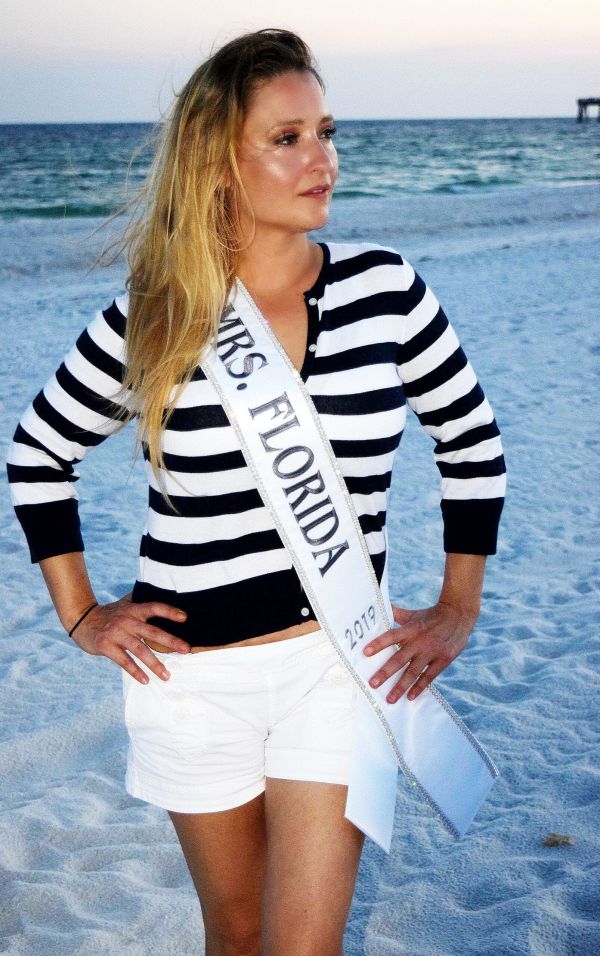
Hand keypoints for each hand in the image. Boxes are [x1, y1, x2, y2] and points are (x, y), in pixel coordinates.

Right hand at [69, 594, 190, 683]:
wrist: (81, 620)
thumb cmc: (109, 614)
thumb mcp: (125, 603)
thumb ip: (140, 600)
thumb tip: (160, 589)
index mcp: (134, 610)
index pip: (154, 608)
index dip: (169, 611)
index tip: (184, 618)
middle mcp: (127, 620)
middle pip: (152, 631)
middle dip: (171, 641)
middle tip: (186, 650)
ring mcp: (116, 633)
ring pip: (139, 650)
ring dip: (154, 664)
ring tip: (166, 675)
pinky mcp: (106, 646)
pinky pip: (124, 661)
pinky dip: (135, 671)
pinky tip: (145, 680)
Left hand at [363, 601, 477, 703]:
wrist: (458, 615)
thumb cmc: (430, 616)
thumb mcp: (412, 614)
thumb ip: (395, 613)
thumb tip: (377, 605)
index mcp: (411, 629)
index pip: (391, 636)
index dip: (379, 644)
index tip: (365, 652)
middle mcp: (420, 641)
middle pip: (400, 658)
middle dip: (386, 672)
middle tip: (373, 684)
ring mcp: (432, 652)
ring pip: (413, 672)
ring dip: (401, 686)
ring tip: (390, 699)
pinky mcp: (443, 660)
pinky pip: (429, 676)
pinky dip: (419, 687)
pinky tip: (410, 697)